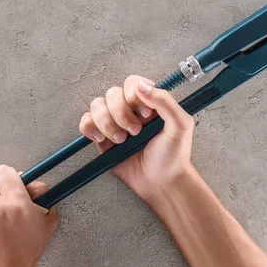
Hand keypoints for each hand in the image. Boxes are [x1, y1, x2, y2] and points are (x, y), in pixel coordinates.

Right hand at [79, 75, 194, 200]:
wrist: (161, 182)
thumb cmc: (173, 156)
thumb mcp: (181, 125)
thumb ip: (165, 101)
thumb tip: (142, 86)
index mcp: (149, 102)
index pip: (132, 83)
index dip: (134, 97)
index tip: (146, 115)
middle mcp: (130, 109)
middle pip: (112, 93)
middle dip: (122, 113)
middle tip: (136, 132)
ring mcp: (114, 122)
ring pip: (97, 105)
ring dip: (107, 123)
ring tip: (122, 140)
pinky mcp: (102, 137)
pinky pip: (86, 122)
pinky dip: (90, 127)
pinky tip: (102, 139)